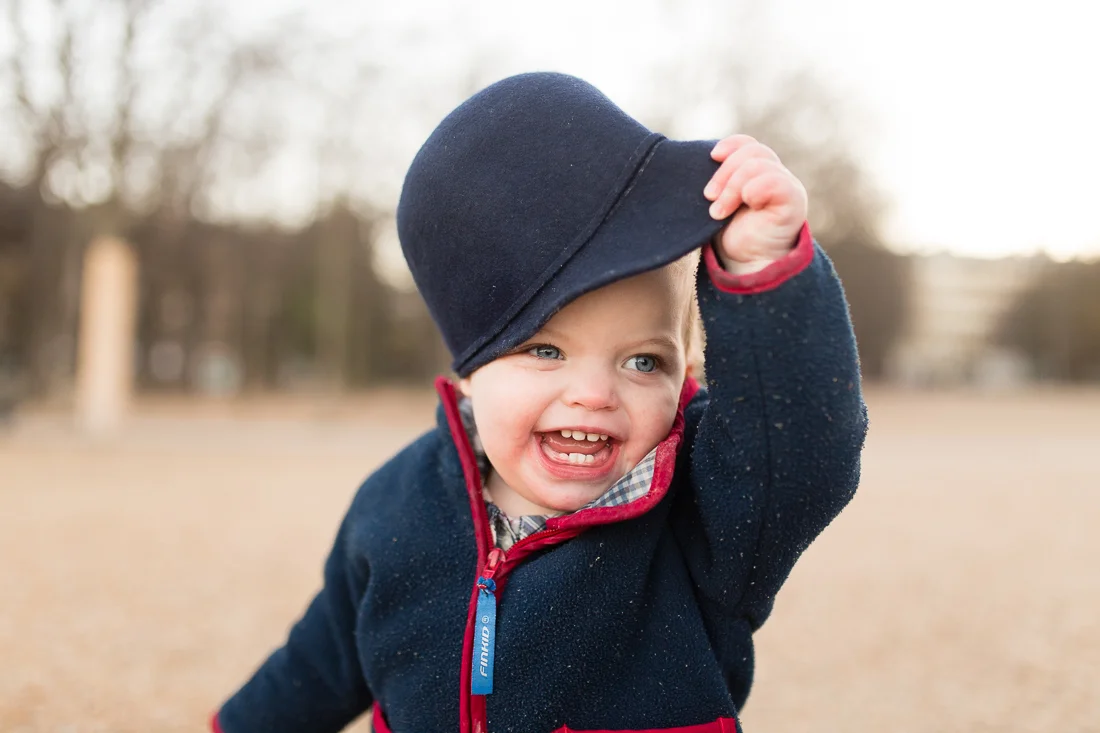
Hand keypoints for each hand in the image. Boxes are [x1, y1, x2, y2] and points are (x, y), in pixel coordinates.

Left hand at [704, 135, 806, 269]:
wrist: (747, 264)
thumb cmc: (732, 233)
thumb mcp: (720, 201)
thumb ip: (720, 180)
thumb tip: (708, 158)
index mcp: (759, 172)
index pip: (748, 144)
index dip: (731, 146)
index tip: (712, 157)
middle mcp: (776, 175)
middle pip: (751, 152)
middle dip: (724, 174)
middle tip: (709, 198)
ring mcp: (787, 186)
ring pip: (758, 164)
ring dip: (732, 188)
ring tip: (718, 212)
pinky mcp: (794, 200)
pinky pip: (775, 181)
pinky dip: (754, 190)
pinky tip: (748, 205)